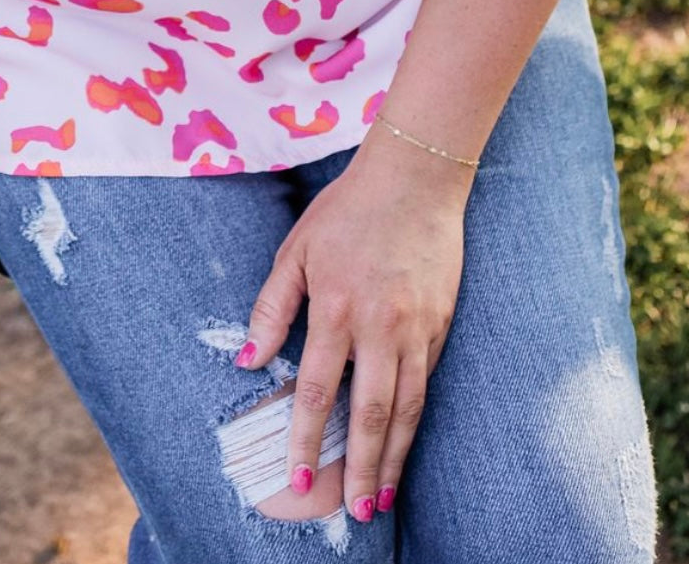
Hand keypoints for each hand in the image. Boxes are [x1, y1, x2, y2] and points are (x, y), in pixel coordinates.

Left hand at [236, 131, 468, 522]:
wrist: (417, 176)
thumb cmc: (348, 209)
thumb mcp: (296, 249)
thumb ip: (271, 308)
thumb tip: (246, 361)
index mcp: (337, 307)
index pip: (317, 390)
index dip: (305, 441)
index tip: (298, 480)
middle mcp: (381, 326)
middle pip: (370, 414)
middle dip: (359, 470)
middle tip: (354, 513)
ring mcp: (418, 327)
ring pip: (407, 408)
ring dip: (393, 457)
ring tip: (382, 496)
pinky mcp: (442, 323)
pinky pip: (427, 380)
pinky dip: (415, 417)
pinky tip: (404, 441)